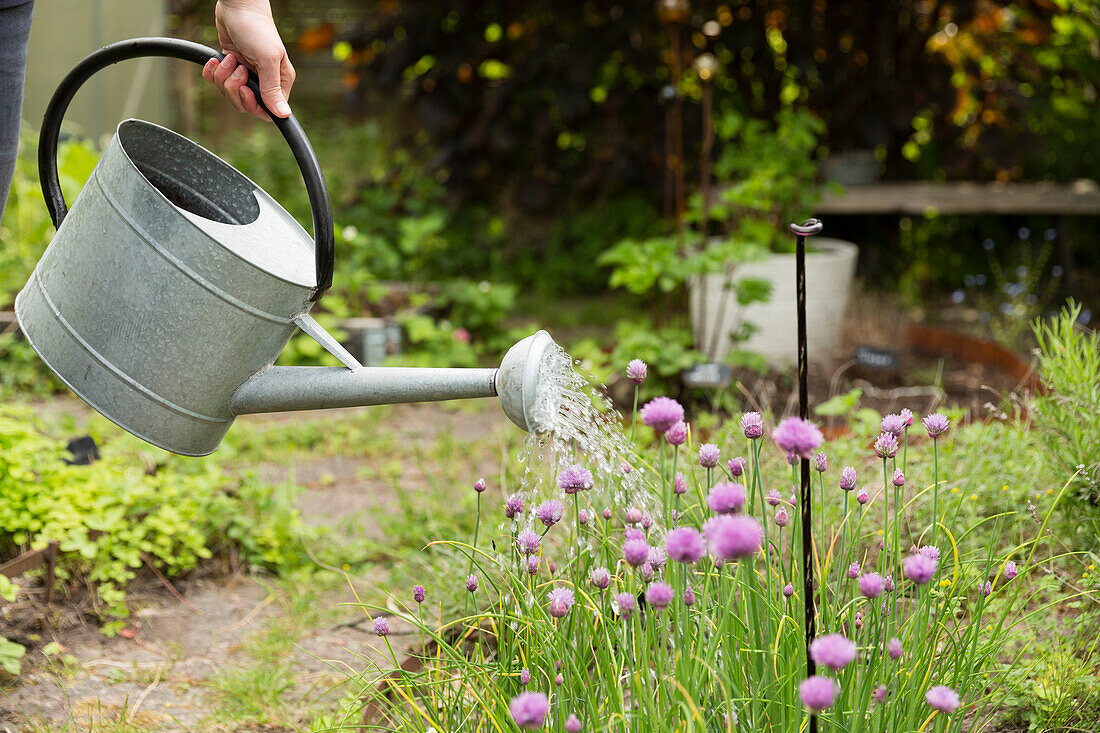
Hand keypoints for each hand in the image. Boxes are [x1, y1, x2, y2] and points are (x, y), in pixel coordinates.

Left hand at [202, 0, 294, 119]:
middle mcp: (263, 80)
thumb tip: (283, 114)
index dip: (253, 105)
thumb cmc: (256, 28)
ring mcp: (245, 74)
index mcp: (279, 81)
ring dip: (223, 77)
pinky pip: (218, 82)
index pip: (268, 110)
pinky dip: (213, 72)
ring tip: (229, 59)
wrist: (237, 6)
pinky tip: (218, 59)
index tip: (245, 89)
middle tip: (237, 69)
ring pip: (230, 93)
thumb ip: (272, 88)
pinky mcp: (230, 66)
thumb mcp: (267, 59)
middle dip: (234, 89)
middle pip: (246, 104)